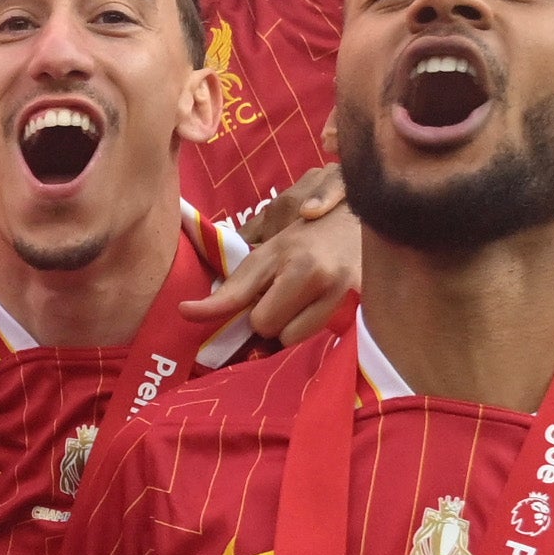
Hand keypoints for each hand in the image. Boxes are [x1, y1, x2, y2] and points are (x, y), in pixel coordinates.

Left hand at [191, 196, 365, 355]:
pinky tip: (319, 308)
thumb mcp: (273, 247)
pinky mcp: (360, 304)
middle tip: (279, 297)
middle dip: (268, 318)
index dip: (214, 310)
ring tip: (301, 301)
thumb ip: (239, 281)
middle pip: (268, 326)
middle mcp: (313, 273)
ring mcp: (340, 290)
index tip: (185, 311)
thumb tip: (193, 309)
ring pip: (294, 337)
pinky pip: (322, 336)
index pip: (243, 298)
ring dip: (291, 327)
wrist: (368, 217)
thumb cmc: (313, 232)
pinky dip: (314, 328)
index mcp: (287, 255)